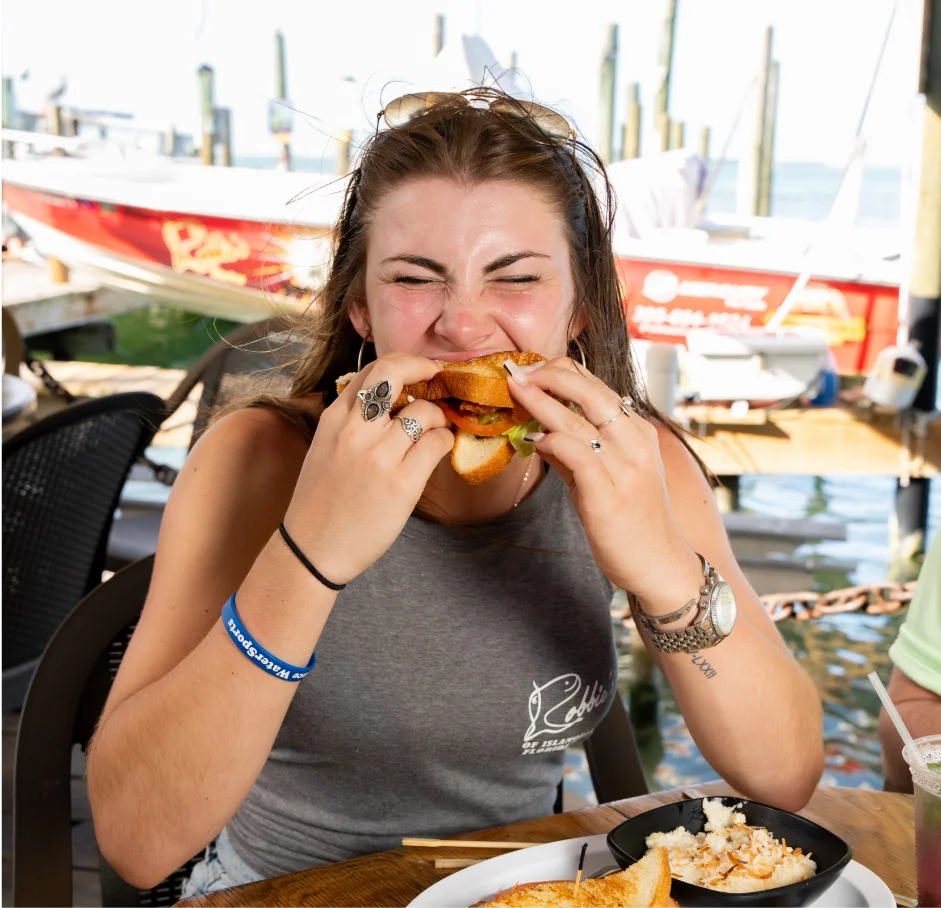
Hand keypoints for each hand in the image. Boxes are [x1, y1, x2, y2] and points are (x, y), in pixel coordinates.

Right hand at [283, 353, 453, 584]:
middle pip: (395, 372)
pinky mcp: (401, 482)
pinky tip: (436, 454)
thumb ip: (352, 421)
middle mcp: (354, 429)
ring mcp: (379, 455)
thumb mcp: (325, 448)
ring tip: (435, 434)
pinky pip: (437, 444)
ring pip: (426, 412)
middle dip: (423, 367)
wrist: (311, 550)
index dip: (404, 363)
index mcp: (334, 418)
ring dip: (439, 419)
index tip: (421, 371)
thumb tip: (392, 402)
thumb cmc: (321, 503)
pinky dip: (443, 443)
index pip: (372, 369)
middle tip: (438, 379)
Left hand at [507, 356, 701, 610]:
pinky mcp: (609, 496)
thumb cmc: (633, 519)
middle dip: (550, 375)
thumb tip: (540, 433)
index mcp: (637, 432)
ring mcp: (625, 468)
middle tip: (517, 372)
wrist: (659, 564)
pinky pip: (578, 456)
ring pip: (579, 421)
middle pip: (590, 392)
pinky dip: (553, 441)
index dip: (562, 371)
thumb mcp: (606, 475)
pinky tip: (535, 439)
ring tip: (515, 390)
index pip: (598, 386)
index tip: (531, 369)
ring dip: (542, 401)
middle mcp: (635, 443)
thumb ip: (574, 452)